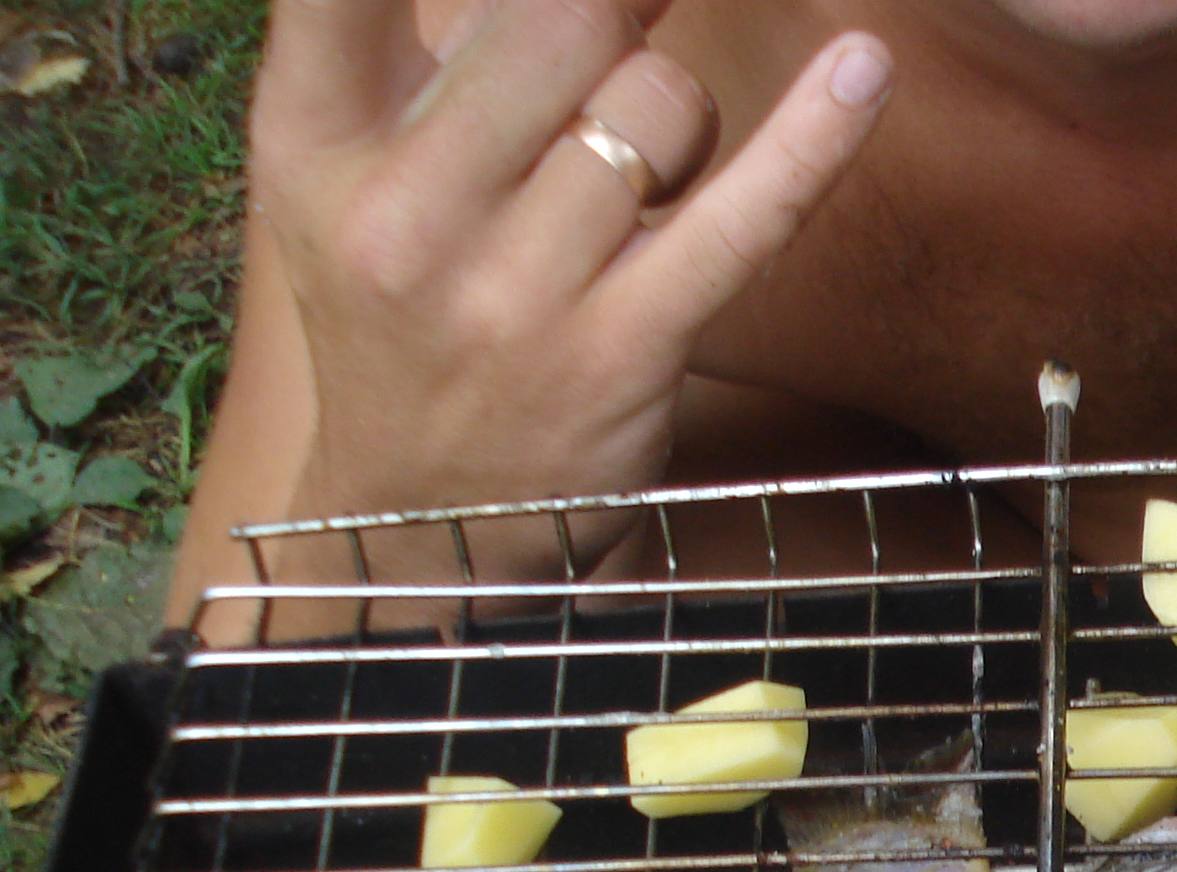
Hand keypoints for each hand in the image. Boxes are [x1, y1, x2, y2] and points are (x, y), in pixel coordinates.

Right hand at [248, 0, 890, 589]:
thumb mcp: (351, 164)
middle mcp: (402, 210)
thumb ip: (443, 43)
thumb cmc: (403, 302)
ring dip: (676, 118)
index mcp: (311, 135)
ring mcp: (515, 290)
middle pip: (560, 16)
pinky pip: (742, 216)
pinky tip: (865, 69)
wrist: (423, 517)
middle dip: (609, 22)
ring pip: (654, 100)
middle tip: (601, 76)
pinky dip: (814, 139)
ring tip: (633, 182)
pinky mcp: (625, 350)